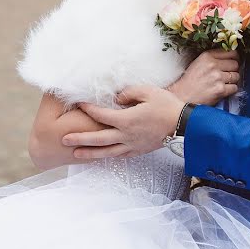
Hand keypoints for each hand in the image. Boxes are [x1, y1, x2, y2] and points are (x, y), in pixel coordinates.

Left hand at [62, 86, 184, 159]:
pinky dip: (108, 156)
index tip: (78, 103)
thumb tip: (116, 97)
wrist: (185, 125)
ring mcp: (132, 145)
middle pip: (98, 139)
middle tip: (64, 140)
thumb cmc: (167, 106)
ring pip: (107, 152)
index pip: (101, 115)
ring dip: (90, 153)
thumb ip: (128, 93)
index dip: (88, 109)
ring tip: (76, 155)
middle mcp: (126, 135)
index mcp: (126, 120)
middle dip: (80, 139)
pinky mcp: (139, 150)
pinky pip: (120, 155)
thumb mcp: (148, 91)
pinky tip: (102, 156)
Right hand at [168, 49, 239, 105]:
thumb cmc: (190, 81)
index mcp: (207, 56)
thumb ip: (213, 58)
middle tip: (228, 74)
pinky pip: (234, 87)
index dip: (234, 58)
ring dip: (233, 80)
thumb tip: (230, 57)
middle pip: (235, 64)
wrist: (182, 96)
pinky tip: (223, 90)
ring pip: (236, 76)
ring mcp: (217, 78)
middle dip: (233, 69)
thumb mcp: (198, 62)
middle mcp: (213, 65)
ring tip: (224, 83)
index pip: (231, 52)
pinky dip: (231, 90)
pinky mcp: (220, 90)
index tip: (232, 62)